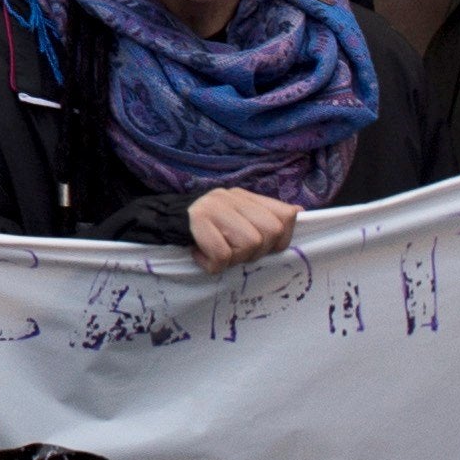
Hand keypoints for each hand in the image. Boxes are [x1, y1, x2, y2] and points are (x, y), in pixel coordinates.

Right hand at [186, 187, 303, 268]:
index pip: (284, 215)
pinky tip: (202, 256)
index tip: (263, 248)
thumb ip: (265, 216)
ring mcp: (214, 207)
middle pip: (271, 231)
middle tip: (235, 252)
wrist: (160, 224)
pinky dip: (213, 264)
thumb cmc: (205, 230)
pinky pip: (222, 254)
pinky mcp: (198, 221)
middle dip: (257, 251)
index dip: (280, 239)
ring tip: (218, 253)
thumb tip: (298, 212)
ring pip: (249, 243)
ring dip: (234, 258)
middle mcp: (231, 197)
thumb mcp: (237, 220)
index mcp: (244, 196)